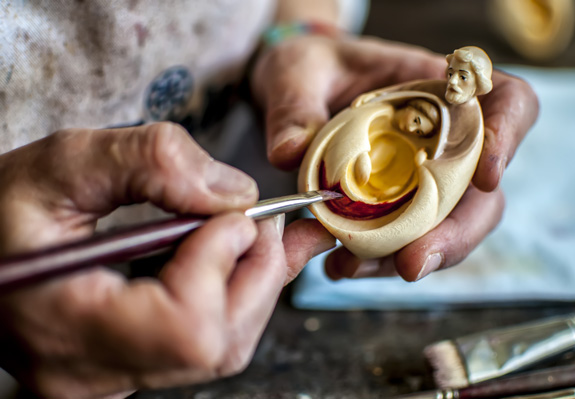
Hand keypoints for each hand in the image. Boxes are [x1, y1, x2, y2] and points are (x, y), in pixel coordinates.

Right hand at [0, 123, 333, 397]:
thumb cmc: (2, 208)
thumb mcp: (64, 162)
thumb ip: (151, 162)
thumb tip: (235, 194)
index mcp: (65, 324)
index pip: (185, 326)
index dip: (224, 263)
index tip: (234, 214)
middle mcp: (89, 372)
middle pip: (216, 345)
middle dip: (257, 273)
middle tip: (263, 219)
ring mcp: (111, 378)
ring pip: (220, 350)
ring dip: (252, 286)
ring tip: (252, 233)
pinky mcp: (128, 367)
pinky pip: (204, 346)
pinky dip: (235, 298)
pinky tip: (239, 258)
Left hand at [252, 35, 537, 280]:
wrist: (296, 90)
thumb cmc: (311, 67)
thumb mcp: (297, 72)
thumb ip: (295, 108)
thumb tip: (290, 153)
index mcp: (440, 88)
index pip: (507, 103)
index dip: (508, 138)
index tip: (487, 178)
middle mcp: (445, 138)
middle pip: (482, 192)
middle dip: (455, 235)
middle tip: (410, 265)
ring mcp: (425, 176)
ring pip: (446, 227)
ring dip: (408, 257)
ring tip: (350, 269)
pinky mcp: (398, 205)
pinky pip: (404, 239)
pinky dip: (376, 261)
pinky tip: (338, 267)